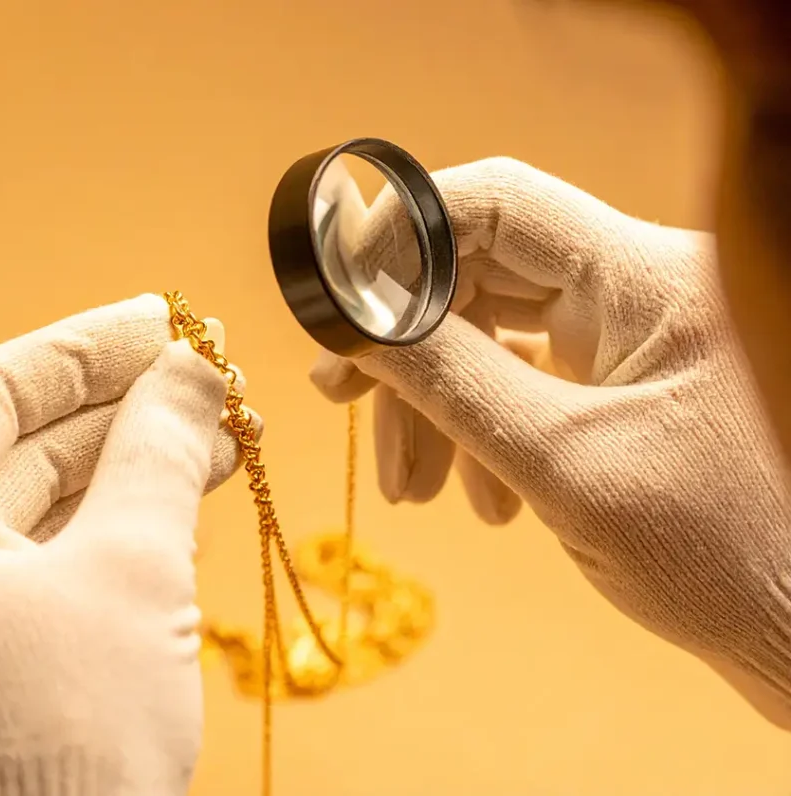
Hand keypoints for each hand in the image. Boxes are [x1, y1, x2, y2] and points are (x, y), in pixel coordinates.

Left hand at [0, 294, 259, 794]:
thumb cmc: (79, 742)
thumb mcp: (133, 570)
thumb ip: (160, 449)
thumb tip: (194, 367)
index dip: (87, 348)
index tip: (167, 319)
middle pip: (16, 450)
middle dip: (123, 409)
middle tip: (210, 374)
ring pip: (38, 510)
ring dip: (130, 467)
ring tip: (222, 431)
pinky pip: (44, 566)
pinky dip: (114, 528)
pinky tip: (184, 495)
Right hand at [311, 158, 790, 726]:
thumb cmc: (720, 556)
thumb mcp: (563, 466)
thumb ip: (451, 382)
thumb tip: (355, 322)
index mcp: (646, 278)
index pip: (497, 205)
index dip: (402, 242)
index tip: (341, 309)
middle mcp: (638, 287)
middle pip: (480, 276)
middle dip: (408, 350)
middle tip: (343, 406)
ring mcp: (630, 335)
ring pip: (493, 332)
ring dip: (437, 404)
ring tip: (414, 491)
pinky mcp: (622, 380)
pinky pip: (525, 378)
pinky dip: (482, 430)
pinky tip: (482, 500)